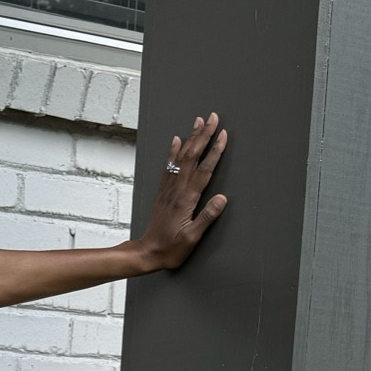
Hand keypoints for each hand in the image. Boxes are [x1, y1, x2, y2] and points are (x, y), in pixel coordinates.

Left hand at [133, 113, 229, 272]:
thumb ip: (207, 217)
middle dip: (203, 135)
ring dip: (191, 138)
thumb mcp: (192, 238)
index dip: (215, 151)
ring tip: (198, 121)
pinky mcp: (163, 192)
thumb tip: (222, 198)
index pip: (204, 170)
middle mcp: (177, 190)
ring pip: (181, 157)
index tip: (223, 135)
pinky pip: (169, 166)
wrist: (147, 253)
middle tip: (213, 117)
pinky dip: (174, 151)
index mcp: (186, 200)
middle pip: (192, 156)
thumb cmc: (171, 248)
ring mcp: (168, 189)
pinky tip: (177, 140)